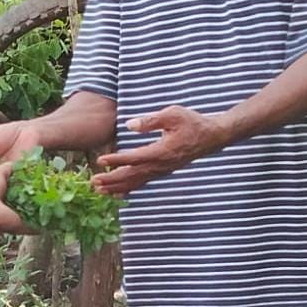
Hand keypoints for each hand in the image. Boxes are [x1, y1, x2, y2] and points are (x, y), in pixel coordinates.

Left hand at [91, 105, 229, 194]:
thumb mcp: (172, 114)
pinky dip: (130, 187)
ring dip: (118, 186)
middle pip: (132, 175)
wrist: (212, 136)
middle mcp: (161, 165)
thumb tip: (130, 125)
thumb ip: (150, 120)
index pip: (134, 158)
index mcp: (162, 151)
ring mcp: (163, 170)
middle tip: (93, 182)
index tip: (100, 161)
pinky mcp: (164, 170)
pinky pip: (144, 181)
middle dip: (112, 180)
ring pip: (137, 181)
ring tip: (100, 190)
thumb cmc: (192, 122)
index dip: (116, 160)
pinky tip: (119, 191)